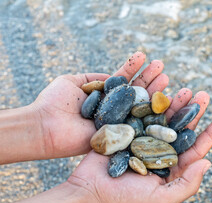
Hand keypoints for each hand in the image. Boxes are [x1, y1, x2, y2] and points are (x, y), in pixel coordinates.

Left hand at [33, 52, 168, 158]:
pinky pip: (136, 124)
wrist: (46, 126)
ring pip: (139, 106)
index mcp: (103, 96)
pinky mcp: (117, 136)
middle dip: (149, 78)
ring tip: (165, 77)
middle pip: (135, 92)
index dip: (134, 68)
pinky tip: (162, 100)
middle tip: (161, 66)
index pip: (123, 80)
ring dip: (153, 91)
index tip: (145, 56)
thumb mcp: (72, 81)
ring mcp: (116, 122)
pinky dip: (150, 114)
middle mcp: (112, 109)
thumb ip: (95, 78)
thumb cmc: (54, 102)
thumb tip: (115, 76)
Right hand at [67, 88, 211, 202]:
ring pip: (163, 119)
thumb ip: (188, 183)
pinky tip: (160, 91)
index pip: (196, 149)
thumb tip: (208, 161)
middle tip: (204, 95)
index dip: (211, 133)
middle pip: (181, 129)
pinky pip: (142, 114)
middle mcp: (159, 153)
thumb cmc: (126, 202)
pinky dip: (151, 102)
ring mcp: (143, 141)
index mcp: (171, 169)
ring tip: (185, 89)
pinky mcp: (127, 132)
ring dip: (174, 104)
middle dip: (193, 112)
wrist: (89, 194)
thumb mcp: (162, 199)